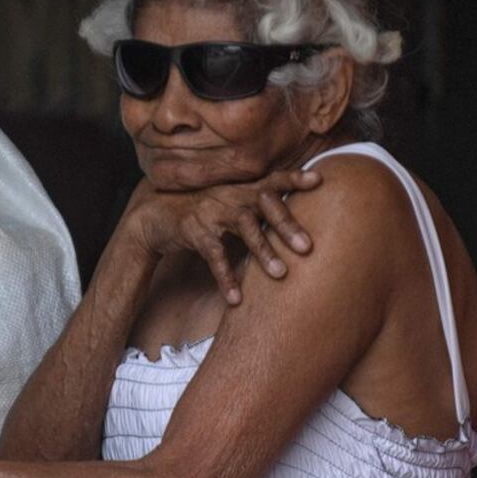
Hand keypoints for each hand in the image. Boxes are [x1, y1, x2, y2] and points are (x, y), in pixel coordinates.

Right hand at [119, 169, 321, 303]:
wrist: (158, 215)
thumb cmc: (205, 211)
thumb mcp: (231, 201)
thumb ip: (259, 207)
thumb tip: (296, 222)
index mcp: (243, 190)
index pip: (273, 180)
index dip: (294, 179)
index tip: (318, 180)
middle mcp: (232, 196)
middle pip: (265, 205)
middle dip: (287, 225)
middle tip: (307, 247)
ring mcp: (214, 213)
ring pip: (244, 228)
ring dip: (263, 251)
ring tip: (280, 274)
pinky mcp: (196, 232)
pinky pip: (215, 256)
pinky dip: (225, 277)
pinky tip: (236, 298)